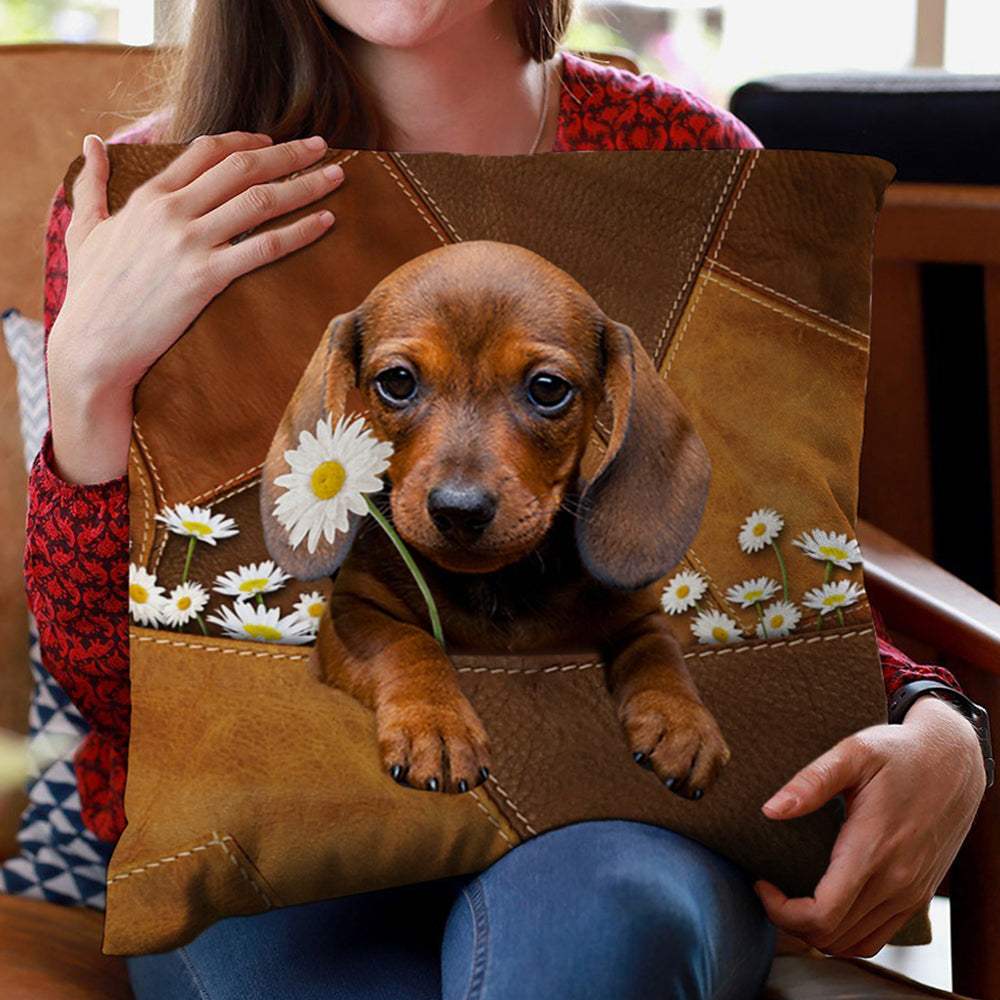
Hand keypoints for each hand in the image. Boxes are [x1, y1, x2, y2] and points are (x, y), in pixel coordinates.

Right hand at [47, 130, 344, 482]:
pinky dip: (300, 231)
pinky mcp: (206, 277)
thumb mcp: (83, 230)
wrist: (92, 345)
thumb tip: (91, 142)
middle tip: (322, 145)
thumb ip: (90, 184)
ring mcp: (190, 243)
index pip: (207, 150)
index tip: (273, 141)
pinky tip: (326, 221)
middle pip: (242, 167)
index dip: (247, 141)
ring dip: (304, 184)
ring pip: (260, 201)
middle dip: (288, 152)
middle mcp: (172, 212)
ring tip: (336, 175)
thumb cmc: (91, 292)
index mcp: (149, 196)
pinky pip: (265, 246)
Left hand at [753, 695, 986, 957]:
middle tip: (769, 889)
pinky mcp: (918, 895)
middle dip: (789, 921)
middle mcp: (896, 881)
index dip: (781, 911)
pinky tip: (825, 906)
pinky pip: (877, 936)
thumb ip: (811, 782)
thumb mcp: (853, 752)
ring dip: (816, 932)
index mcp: (873, 849)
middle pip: (832, 936)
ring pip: (854, 943)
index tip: (761, 883)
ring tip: (791, 898)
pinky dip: (845, 934)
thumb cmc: (899, 753)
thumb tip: (771, 810)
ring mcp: (910, 893)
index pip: (822, 914)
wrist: (953, 762)